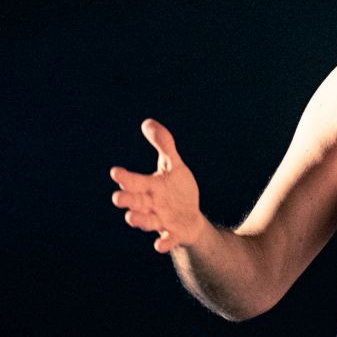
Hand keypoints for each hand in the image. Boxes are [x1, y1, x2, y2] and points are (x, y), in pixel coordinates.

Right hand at [110, 118, 205, 252]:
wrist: (190, 219)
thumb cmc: (176, 191)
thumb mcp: (173, 165)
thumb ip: (163, 144)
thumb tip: (147, 122)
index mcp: (149, 188)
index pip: (134, 181)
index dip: (126, 177)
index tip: (116, 172)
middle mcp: (151, 205)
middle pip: (136, 202)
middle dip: (127, 199)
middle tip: (118, 197)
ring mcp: (161, 221)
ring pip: (147, 221)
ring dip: (139, 220)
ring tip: (131, 217)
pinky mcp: (174, 233)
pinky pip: (167, 240)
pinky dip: (163, 243)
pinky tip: (159, 245)